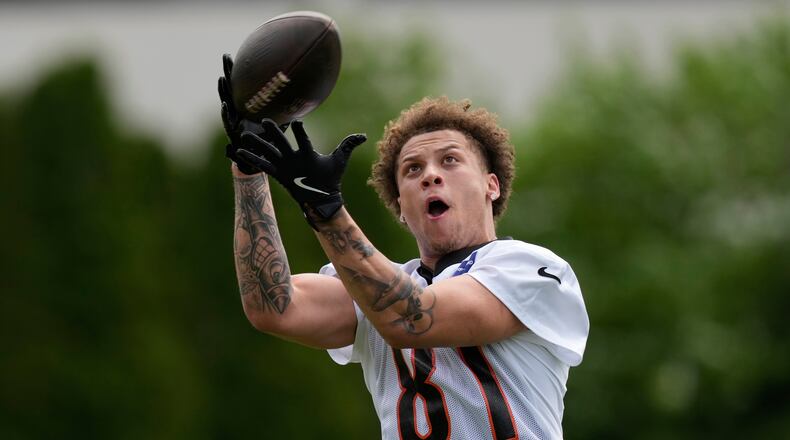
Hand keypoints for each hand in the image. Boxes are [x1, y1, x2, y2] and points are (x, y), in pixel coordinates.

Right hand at [218, 53, 283, 173]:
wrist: (264, 165)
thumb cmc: (272, 143)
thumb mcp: (283, 123)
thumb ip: (288, 110)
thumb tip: (306, 97)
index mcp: (248, 109)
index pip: (243, 86)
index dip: (241, 71)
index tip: (239, 54)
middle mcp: (239, 114)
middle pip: (232, 90)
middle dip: (229, 73)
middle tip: (227, 56)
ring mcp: (234, 125)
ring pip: (227, 104)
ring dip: (224, 91)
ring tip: (222, 78)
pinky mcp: (234, 138)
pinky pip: (228, 123)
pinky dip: (227, 115)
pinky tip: (225, 106)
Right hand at [237, 119, 366, 227]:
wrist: (323, 198)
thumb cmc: (331, 179)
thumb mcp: (339, 160)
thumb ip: (347, 146)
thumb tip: (363, 135)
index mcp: (307, 152)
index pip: (303, 139)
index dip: (299, 131)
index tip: (295, 121)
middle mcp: (294, 156)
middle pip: (282, 142)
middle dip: (274, 132)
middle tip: (265, 120)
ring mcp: (285, 165)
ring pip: (269, 151)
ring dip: (258, 143)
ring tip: (245, 135)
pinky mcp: (279, 175)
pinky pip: (263, 166)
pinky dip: (253, 160)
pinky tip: (240, 153)